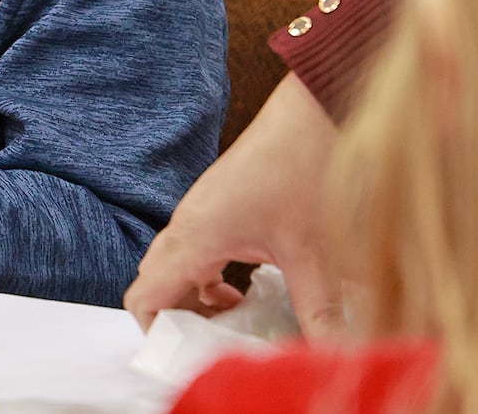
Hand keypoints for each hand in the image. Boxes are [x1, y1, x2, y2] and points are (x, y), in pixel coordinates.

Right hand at [124, 72, 344, 337]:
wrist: (309, 115)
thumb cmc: (301, 170)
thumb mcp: (313, 254)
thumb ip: (320, 314)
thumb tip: (334, 360)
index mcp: (194, 238)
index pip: (144, 296)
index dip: (154, 333)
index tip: (186, 355)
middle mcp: (187, 225)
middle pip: (155, 284)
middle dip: (178, 321)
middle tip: (216, 347)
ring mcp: (199, 212)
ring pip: (175, 267)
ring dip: (196, 299)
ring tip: (236, 322)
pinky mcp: (216, 205)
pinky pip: (195, 251)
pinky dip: (211, 278)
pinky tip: (249, 288)